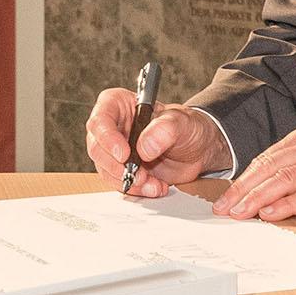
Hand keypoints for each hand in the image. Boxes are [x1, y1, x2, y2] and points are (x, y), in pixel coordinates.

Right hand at [83, 88, 232, 198]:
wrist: (198, 149)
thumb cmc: (188, 127)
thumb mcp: (182, 122)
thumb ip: (164, 130)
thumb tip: (144, 147)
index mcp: (120, 105)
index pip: (101, 119)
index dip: (107, 138)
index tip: (123, 154)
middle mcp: (113, 127)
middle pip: (98, 148)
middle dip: (117, 166)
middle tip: (140, 174)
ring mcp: (115, 150)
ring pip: (106, 169)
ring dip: (128, 181)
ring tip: (152, 183)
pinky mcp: (123, 169)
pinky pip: (119, 182)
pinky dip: (135, 189)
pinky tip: (154, 187)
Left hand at [214, 123, 295, 219]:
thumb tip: (264, 193)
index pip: (267, 159)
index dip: (243, 181)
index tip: (226, 200)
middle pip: (270, 167)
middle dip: (243, 191)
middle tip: (224, 210)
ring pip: (284, 178)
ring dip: (258, 198)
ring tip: (240, 213)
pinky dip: (288, 204)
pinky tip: (270, 213)